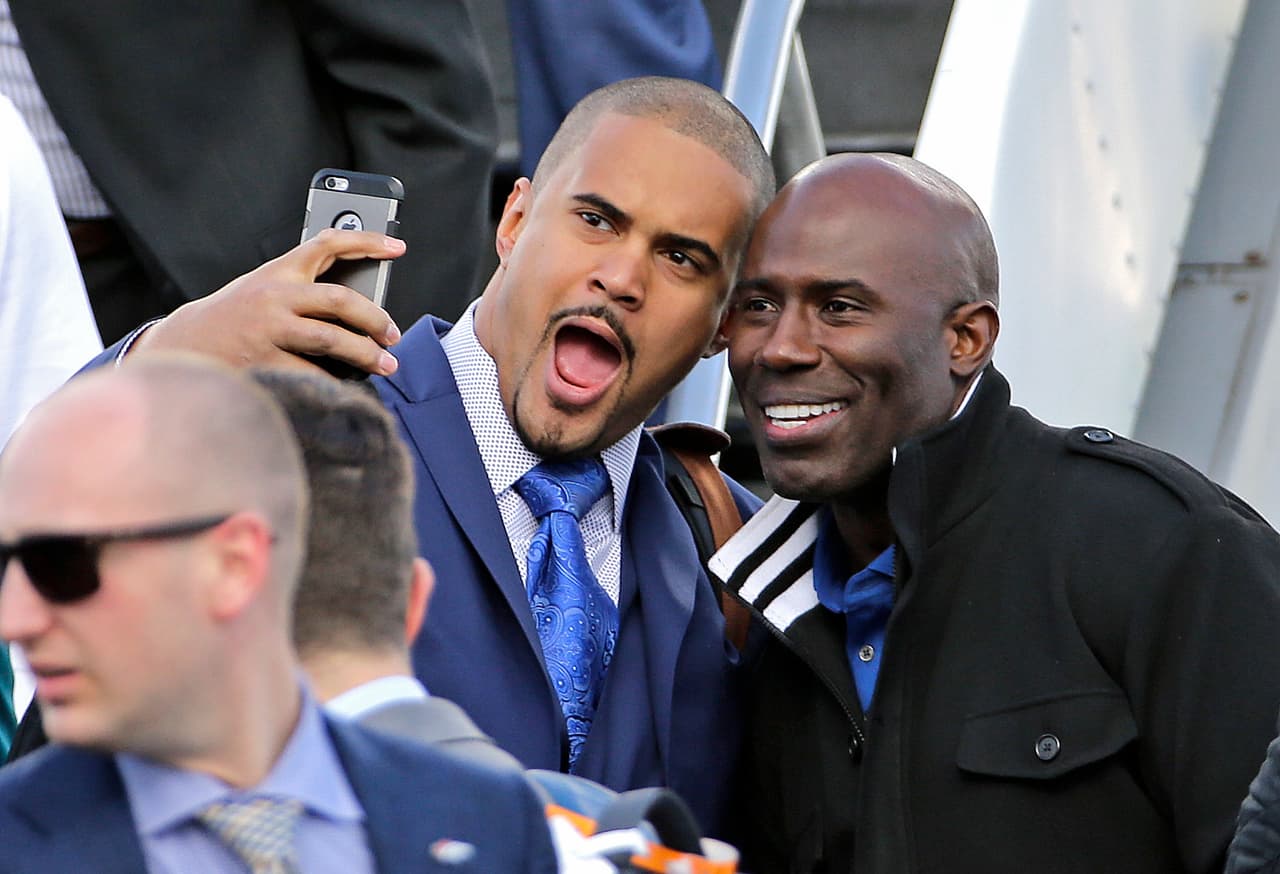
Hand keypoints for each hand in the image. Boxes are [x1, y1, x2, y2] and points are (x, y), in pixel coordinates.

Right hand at [131, 230, 406, 375]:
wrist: (182, 346)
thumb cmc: (235, 319)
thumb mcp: (263, 290)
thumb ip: (302, 290)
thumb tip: (359, 309)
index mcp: (278, 272)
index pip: (327, 244)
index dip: (367, 241)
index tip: (397, 247)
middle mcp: (274, 296)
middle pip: (341, 301)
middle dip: (376, 319)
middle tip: (393, 335)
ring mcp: (269, 330)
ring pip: (332, 339)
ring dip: (366, 354)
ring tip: (386, 365)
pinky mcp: (264, 362)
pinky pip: (313, 374)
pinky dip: (337, 383)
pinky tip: (351, 389)